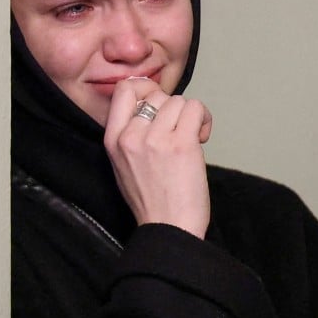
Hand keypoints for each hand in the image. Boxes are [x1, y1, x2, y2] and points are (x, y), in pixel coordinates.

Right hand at [102, 77, 212, 238]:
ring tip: (192, 139)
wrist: (168, 228)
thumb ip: (132, 135)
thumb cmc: (152, 201)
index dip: (146, 88)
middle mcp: (131, 136)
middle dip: (174, 110)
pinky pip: (196, 108)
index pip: (124, 90)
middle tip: (180, 132)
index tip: (160, 104)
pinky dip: (203, 119)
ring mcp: (155, 139)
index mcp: (113, 140)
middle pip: (157, 95)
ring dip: (191, 116)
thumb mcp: (124, 165)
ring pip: (179, 101)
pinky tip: (202, 138)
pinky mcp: (181, 144)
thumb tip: (155, 108)